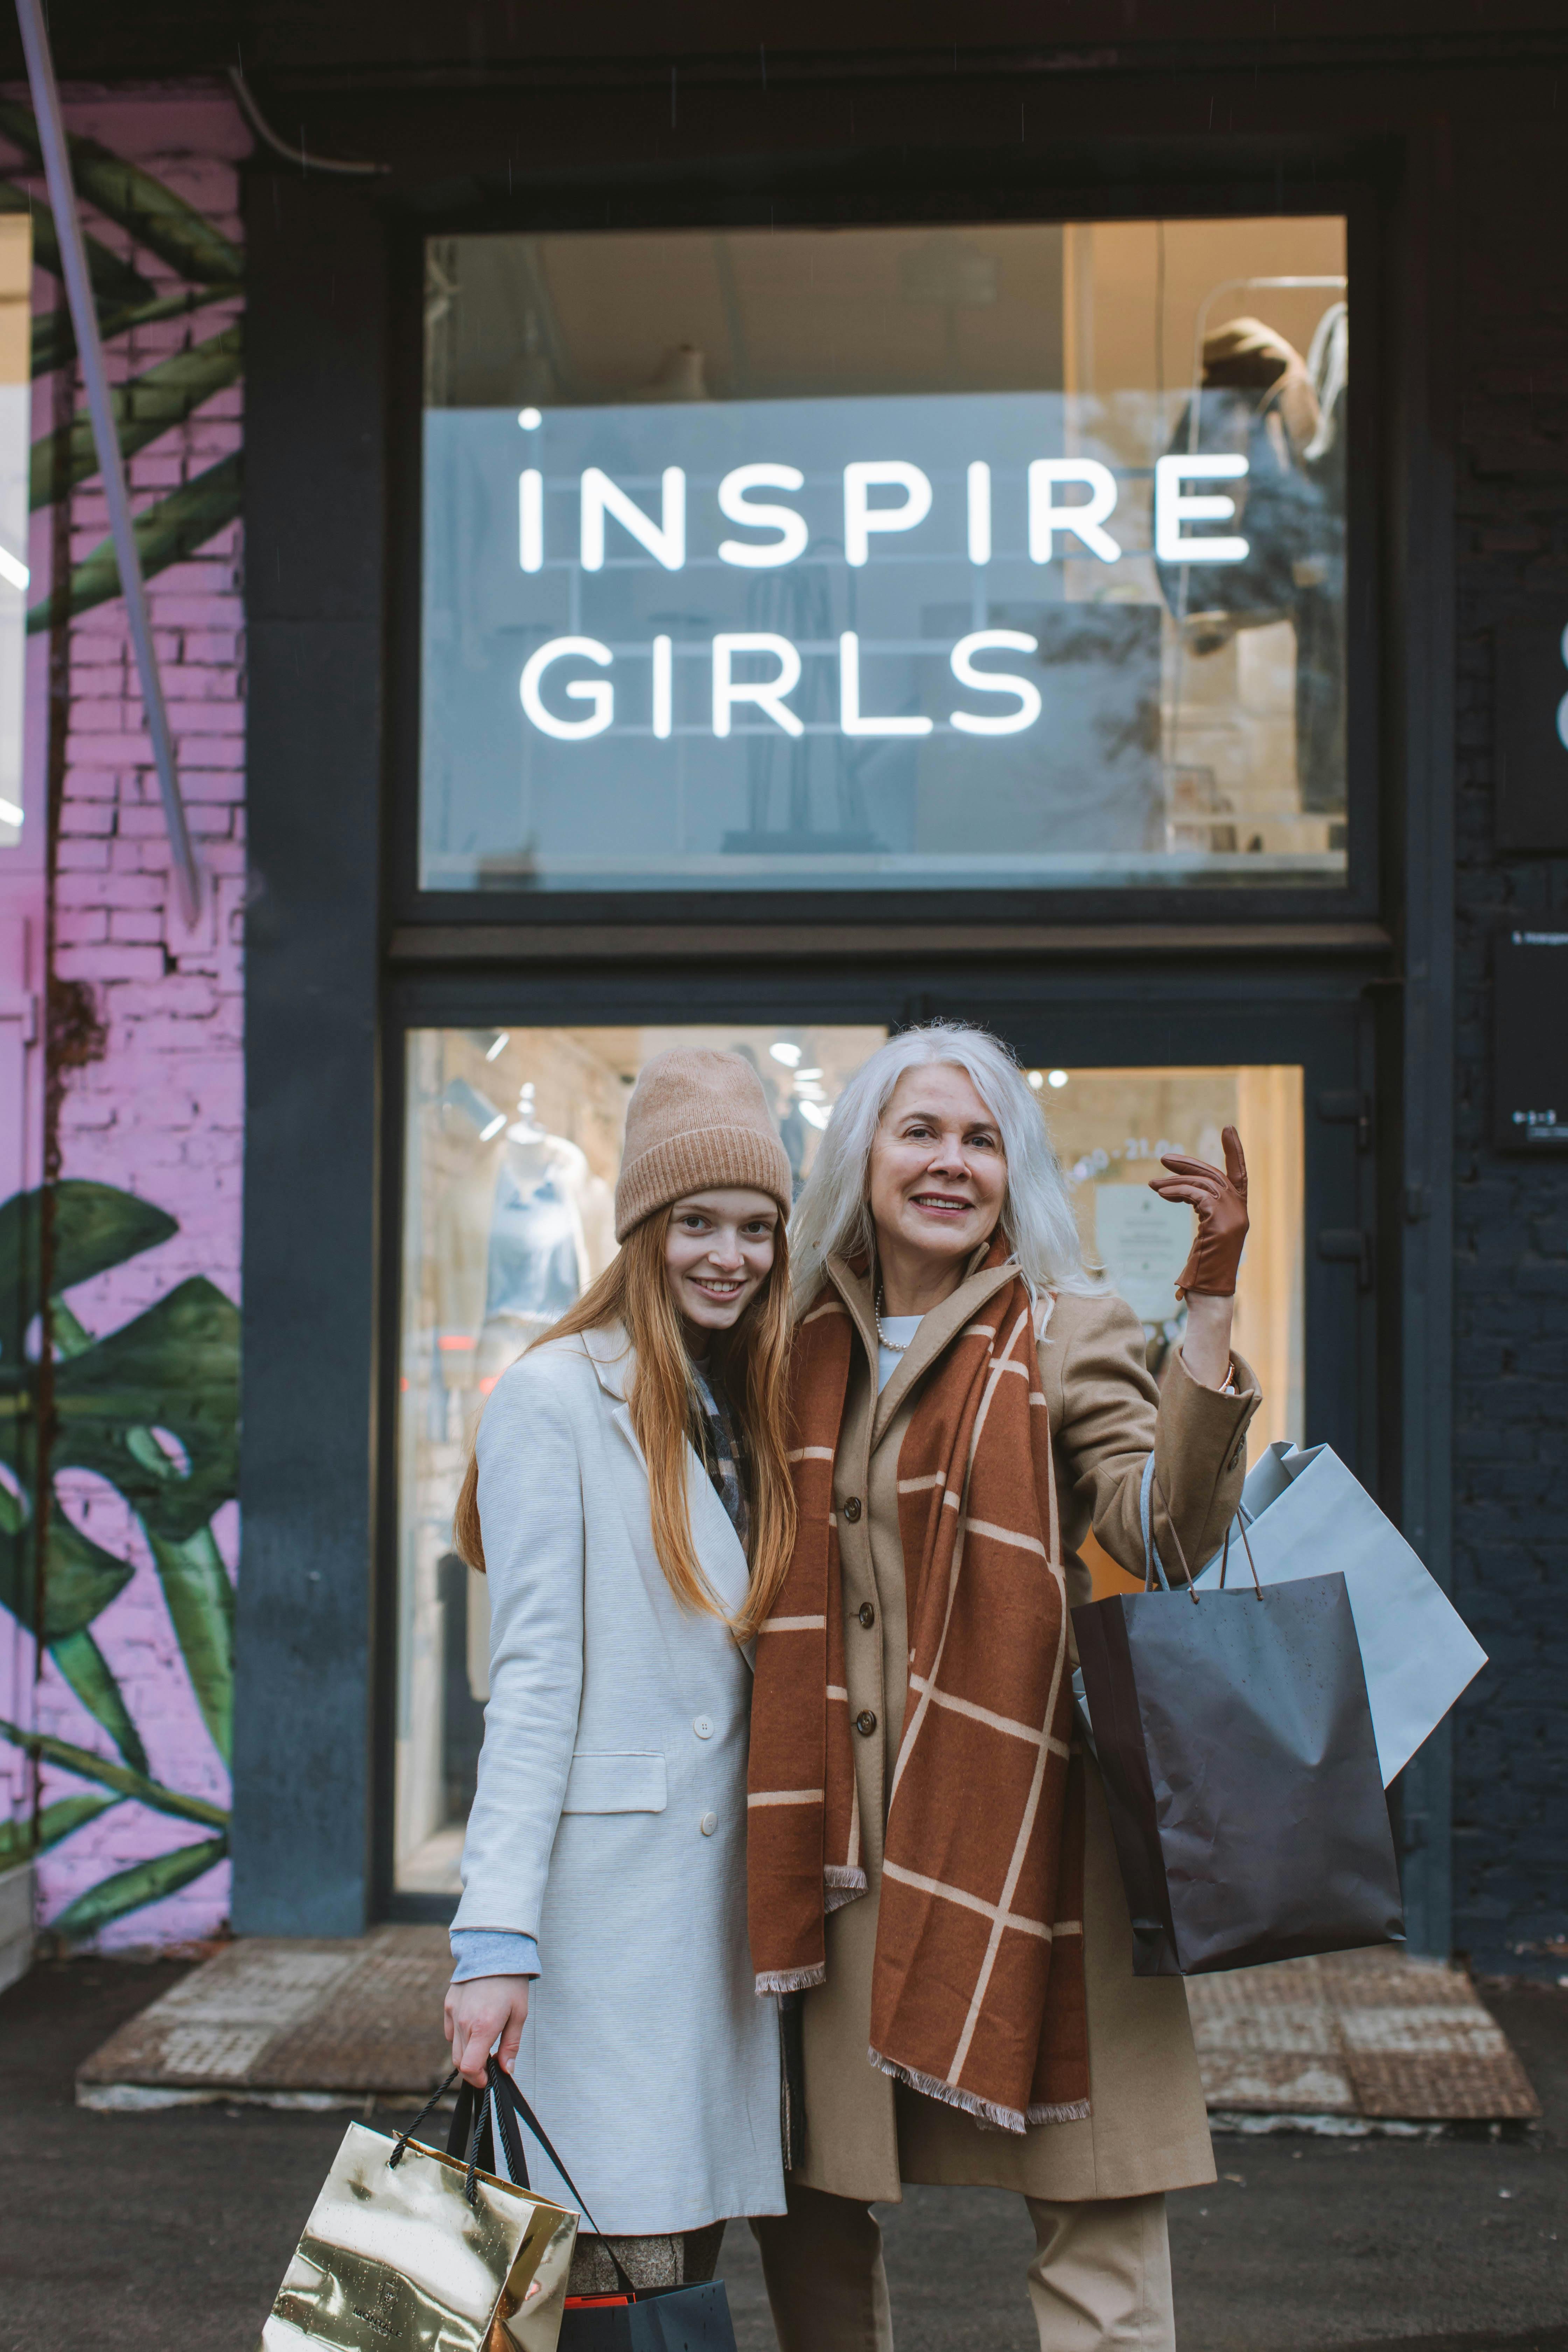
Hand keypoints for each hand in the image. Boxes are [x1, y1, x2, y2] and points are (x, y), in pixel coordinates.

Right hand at [444, 1974, 530, 2088]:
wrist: (494, 1950)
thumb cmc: (511, 1982)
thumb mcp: (519, 2014)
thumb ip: (510, 2045)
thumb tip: (506, 2070)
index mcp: (483, 2027)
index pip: (469, 2067)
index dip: (478, 2079)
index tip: (489, 2077)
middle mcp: (464, 2023)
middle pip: (459, 2061)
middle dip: (473, 2069)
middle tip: (489, 2064)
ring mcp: (453, 2013)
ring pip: (453, 2047)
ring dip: (466, 2053)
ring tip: (483, 2043)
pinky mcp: (448, 2005)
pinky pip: (449, 2031)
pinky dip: (459, 2036)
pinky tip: (473, 2027)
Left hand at [1149, 1126, 1248, 1298]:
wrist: (1208, 1294)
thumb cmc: (1202, 1272)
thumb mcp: (1203, 1237)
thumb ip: (1201, 1211)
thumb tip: (1176, 1191)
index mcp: (1239, 1213)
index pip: (1239, 1175)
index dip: (1235, 1151)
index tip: (1227, 1128)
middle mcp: (1240, 1211)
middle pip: (1215, 1175)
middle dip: (1189, 1164)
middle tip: (1163, 1158)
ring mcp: (1233, 1216)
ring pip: (1202, 1184)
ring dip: (1175, 1181)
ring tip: (1152, 1185)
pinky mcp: (1220, 1221)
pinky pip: (1196, 1195)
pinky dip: (1177, 1191)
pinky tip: (1160, 1194)